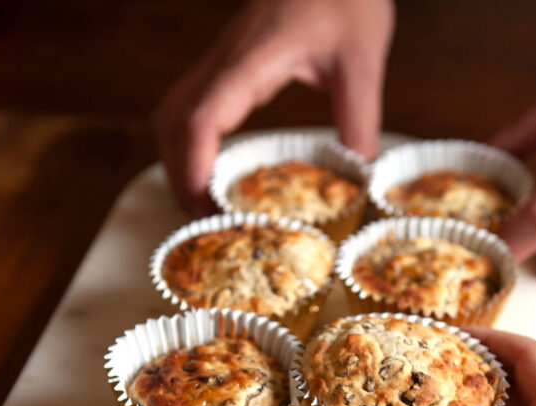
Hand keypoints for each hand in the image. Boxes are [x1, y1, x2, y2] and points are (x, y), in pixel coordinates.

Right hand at [152, 0, 393, 210]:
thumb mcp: (362, 59)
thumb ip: (359, 118)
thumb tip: (358, 175)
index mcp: (253, 60)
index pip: (202, 117)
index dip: (193, 164)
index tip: (201, 203)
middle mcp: (226, 61)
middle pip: (172, 120)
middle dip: (178, 172)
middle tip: (202, 216)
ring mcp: (222, 60)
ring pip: (173, 112)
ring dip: (178, 158)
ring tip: (204, 199)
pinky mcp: (229, 63)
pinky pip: (192, 105)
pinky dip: (191, 142)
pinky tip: (215, 166)